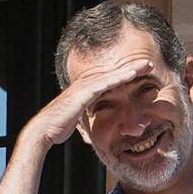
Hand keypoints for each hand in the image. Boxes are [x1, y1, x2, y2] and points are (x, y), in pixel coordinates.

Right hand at [20, 56, 152, 149]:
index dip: (123, 76)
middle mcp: (84, 85)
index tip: (139, 73)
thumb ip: (83, 119)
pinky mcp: (84, 92)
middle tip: (149, 63)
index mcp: (83, 92)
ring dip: (130, 68)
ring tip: (147, 64)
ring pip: (112, 74)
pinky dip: (120, 76)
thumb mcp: (74, 122)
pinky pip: (106, 82)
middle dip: (131, 67)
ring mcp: (84, 87)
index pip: (108, 81)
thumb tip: (88, 127)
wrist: (43, 130)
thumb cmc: (55, 129)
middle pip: (112, 73)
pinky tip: (133, 73)